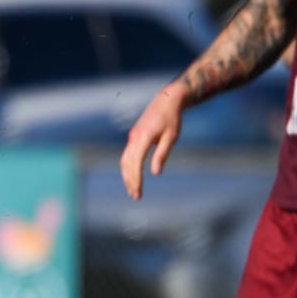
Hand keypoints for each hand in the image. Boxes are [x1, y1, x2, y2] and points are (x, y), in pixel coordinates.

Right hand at [120, 83, 185, 199]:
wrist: (166, 100)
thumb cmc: (172, 119)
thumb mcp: (171, 137)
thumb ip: (161, 154)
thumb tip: (155, 173)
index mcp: (143, 138)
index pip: (136, 163)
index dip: (136, 179)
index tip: (139, 192)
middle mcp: (134, 138)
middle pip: (127, 164)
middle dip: (130, 181)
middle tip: (136, 196)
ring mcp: (132, 137)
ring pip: (124, 160)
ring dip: (127, 176)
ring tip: (133, 190)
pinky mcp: (134, 136)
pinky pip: (127, 155)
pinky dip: (128, 168)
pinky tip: (132, 176)